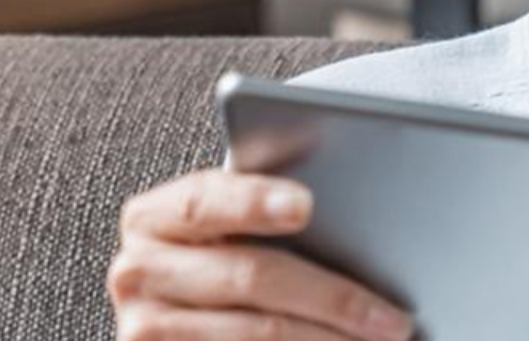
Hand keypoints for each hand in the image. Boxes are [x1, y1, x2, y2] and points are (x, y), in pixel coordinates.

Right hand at [108, 168, 415, 340]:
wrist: (178, 328)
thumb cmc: (219, 270)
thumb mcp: (224, 236)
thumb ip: (259, 216)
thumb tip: (344, 214)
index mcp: (151, 219)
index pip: (204, 201)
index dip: (254, 201)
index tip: (306, 205)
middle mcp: (136, 272)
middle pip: (248, 277)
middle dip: (332, 297)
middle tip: (392, 317)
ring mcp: (145, 329)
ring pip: (257, 332)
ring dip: (328, 339)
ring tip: (382, 339)